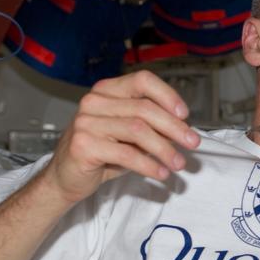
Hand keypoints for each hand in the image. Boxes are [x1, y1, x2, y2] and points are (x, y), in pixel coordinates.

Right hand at [44, 71, 198, 203]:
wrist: (66, 178)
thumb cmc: (102, 153)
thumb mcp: (130, 135)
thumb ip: (152, 127)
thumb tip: (184, 130)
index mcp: (107, 91)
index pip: (143, 80)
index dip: (168, 95)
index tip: (185, 115)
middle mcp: (94, 102)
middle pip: (145, 109)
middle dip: (174, 128)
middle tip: (192, 143)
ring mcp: (86, 122)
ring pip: (138, 131)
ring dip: (164, 149)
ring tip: (178, 164)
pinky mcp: (83, 145)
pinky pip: (126, 154)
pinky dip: (149, 165)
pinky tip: (161, 173)